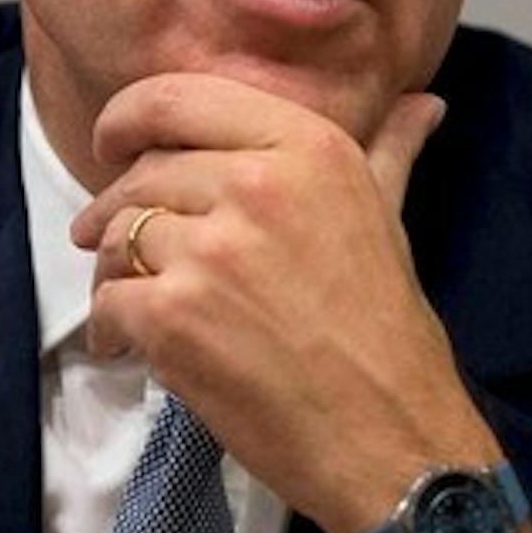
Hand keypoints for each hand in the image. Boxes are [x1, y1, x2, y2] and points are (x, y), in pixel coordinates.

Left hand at [72, 72, 531, 532]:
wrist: (390, 435)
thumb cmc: (388, 327)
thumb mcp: (388, 216)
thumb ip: (390, 148)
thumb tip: (424, 101)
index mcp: (308, 145)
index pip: (178, 96)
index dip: (129, 117)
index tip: (116, 144)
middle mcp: (256, 183)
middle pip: (141, 171)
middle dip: (116, 208)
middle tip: (108, 240)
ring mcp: (211, 251)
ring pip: (116, 234)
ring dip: (112, 270)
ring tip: (134, 300)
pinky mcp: (174, 317)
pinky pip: (107, 301)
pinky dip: (109, 328)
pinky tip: (130, 349)